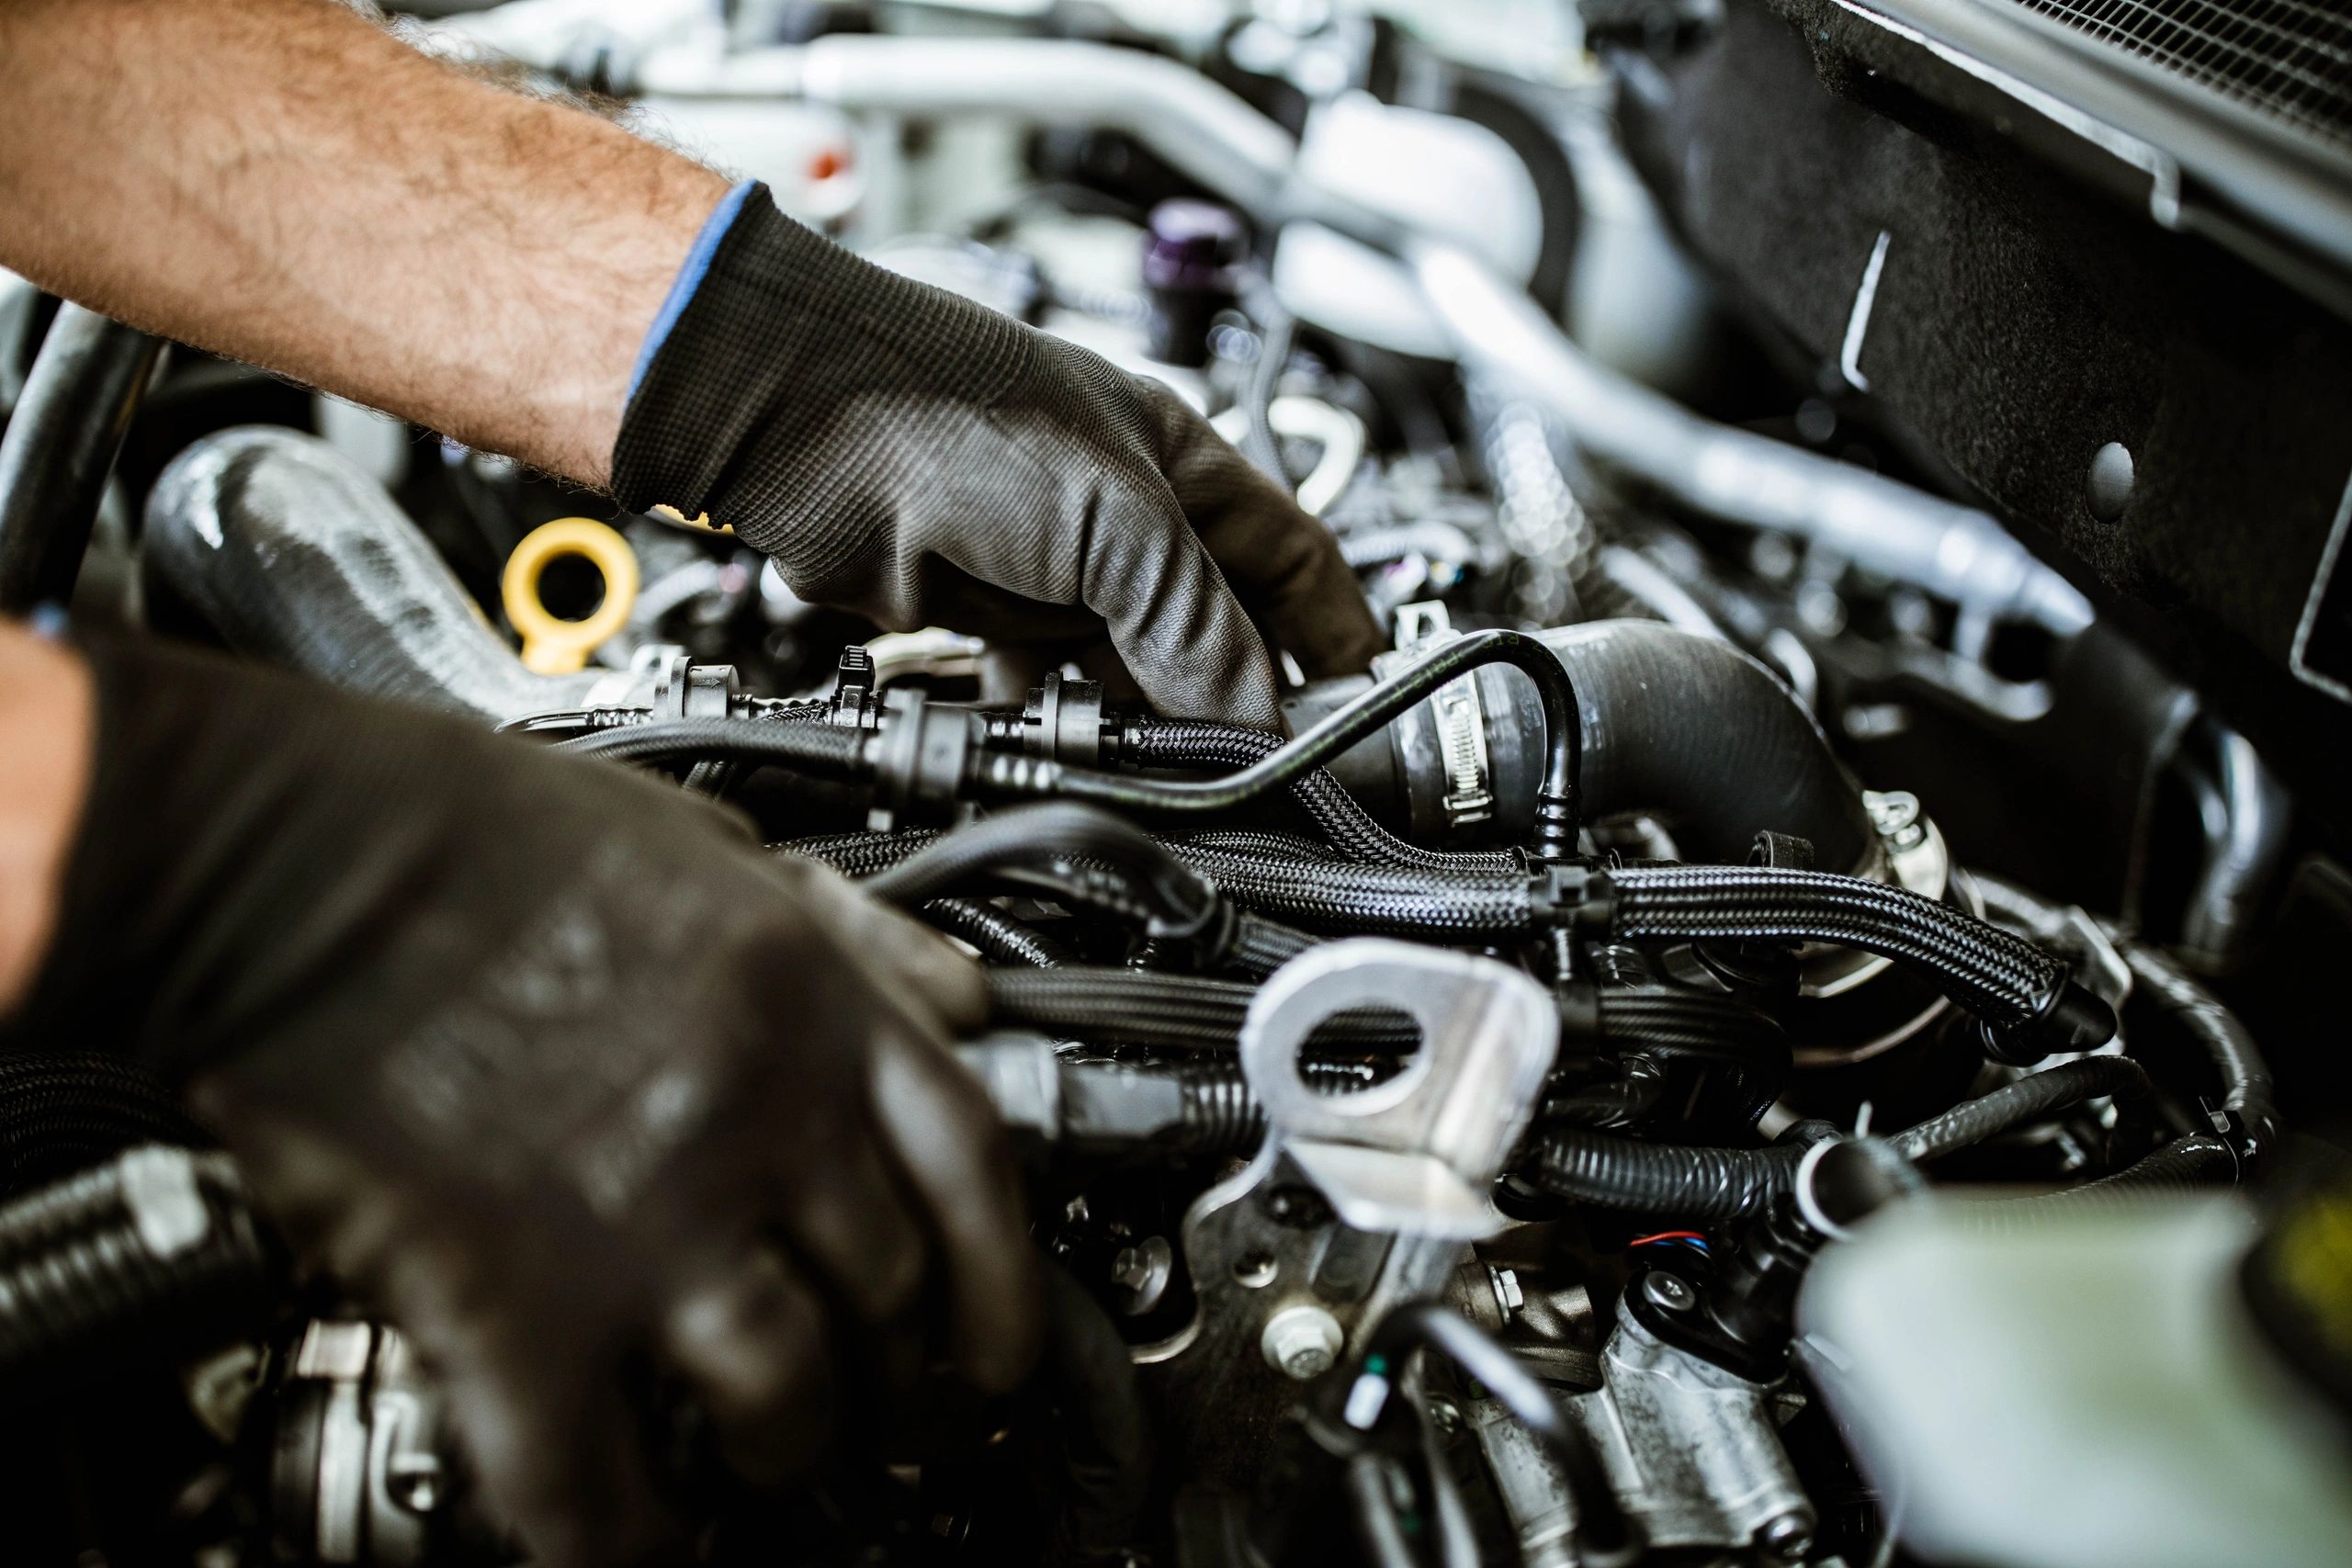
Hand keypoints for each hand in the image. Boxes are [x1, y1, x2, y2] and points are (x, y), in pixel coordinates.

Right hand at [4, 637, 1037, 1563]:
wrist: (296, 851)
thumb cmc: (484, 834)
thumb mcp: (716, 844)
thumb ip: (851, 930)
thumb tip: (956, 996)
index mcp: (809, 1007)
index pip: (972, 1172)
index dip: (1004, 1283)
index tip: (997, 1345)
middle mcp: (753, 1116)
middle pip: (890, 1294)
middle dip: (898, 1370)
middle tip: (885, 1401)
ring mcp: (641, 1215)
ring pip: (783, 1395)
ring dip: (785, 1447)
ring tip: (767, 1455)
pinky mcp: (509, 1299)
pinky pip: (593, 1475)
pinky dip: (621, 1536)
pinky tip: (633, 1538)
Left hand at [612, 186, 1385, 729]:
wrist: (795, 423)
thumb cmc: (950, 410)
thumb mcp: (1119, 523)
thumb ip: (1197, 626)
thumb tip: (1252, 720)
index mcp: (1182, 470)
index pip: (1295, 564)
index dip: (1336, 639)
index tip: (1362, 712)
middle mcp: (1125, 521)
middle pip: (1213, 636)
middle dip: (1237, 707)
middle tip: (1259, 777)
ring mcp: (1053, 571)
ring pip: (1129, 677)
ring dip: (1149, 732)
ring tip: (1171, 785)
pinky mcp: (982, 616)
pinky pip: (1045, 697)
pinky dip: (1063, 733)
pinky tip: (1075, 760)